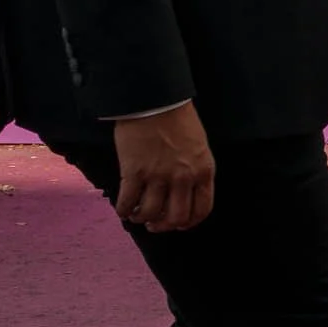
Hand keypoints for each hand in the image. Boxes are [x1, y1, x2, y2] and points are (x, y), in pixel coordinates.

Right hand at [113, 101, 214, 232]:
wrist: (156, 100)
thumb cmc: (178, 120)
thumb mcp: (199, 148)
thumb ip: (195, 171)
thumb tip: (184, 194)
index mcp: (204, 171)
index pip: (202, 209)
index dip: (189, 222)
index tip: (178, 224)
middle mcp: (183, 178)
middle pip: (176, 217)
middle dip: (164, 226)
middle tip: (154, 224)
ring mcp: (158, 176)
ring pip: (150, 214)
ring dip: (142, 218)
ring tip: (137, 214)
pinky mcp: (134, 172)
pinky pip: (127, 202)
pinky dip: (124, 210)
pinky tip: (123, 208)